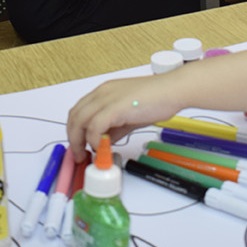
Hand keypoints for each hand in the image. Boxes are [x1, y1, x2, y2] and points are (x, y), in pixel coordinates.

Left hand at [67, 75, 181, 156]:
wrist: (173, 91)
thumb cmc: (157, 99)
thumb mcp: (129, 115)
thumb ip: (115, 128)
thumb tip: (104, 142)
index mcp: (104, 92)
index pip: (78, 111)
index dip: (75, 130)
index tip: (79, 145)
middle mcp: (102, 93)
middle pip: (74, 116)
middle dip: (73, 138)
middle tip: (79, 154)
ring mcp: (107, 98)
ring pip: (79, 121)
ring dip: (79, 141)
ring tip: (87, 154)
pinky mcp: (115, 107)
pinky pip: (94, 126)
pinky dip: (93, 139)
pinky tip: (102, 147)